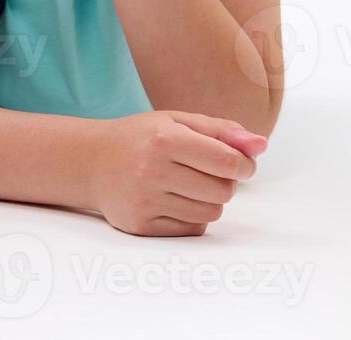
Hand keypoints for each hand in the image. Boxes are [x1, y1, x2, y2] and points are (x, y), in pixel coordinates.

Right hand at [90, 110, 266, 236]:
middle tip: (207, 172)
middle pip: (223, 191)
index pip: (227, 161)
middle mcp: (152, 170)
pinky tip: (174, 200)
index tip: (241, 163)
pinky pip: (192, 229)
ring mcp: (145, 200)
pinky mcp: (141, 225)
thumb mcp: (175, 122)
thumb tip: (261, 145)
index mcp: (164, 139)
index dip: (244, 164)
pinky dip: (193, 217)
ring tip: (188, 185)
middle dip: (225, 182)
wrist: (89, 162)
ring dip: (209, 200)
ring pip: (211, 212)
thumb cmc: (140, 138)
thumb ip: (221, 131)